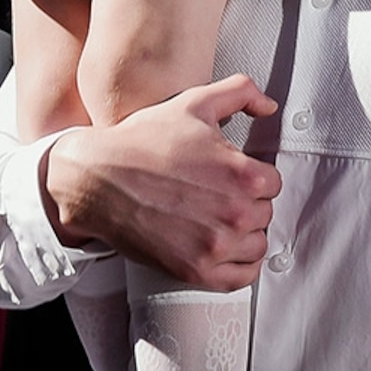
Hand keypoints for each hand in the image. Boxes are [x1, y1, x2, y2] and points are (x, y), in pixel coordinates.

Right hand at [41, 76, 279, 288]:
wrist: (97, 178)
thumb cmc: (141, 143)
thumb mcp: (192, 103)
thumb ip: (239, 92)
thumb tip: (268, 106)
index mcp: (242, 174)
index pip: (273, 183)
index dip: (252, 176)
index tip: (231, 175)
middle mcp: (235, 213)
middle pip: (264, 214)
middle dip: (246, 202)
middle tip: (217, 194)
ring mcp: (215, 246)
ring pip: (256, 245)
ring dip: (243, 234)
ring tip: (218, 219)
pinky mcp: (197, 270)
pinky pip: (241, 278)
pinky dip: (238, 266)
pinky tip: (224, 249)